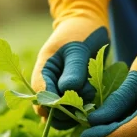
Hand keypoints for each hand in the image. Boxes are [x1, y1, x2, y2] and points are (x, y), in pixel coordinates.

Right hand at [32, 0, 109, 129]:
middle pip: (51, 109)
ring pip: (65, 112)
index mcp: (43, 70)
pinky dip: (85, 109)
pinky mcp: (74, 93)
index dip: (54, 105)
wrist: (88, 23)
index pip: (41, 95)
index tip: (73, 105)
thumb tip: (67, 91)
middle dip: (68, 111)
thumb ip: (74, 70)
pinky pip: (76, 109)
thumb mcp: (78, 49)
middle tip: (88, 105)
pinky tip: (96, 102)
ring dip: (79, 111)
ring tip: (93, 99)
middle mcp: (49, 83)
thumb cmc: (81, 32)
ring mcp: (61, 89)